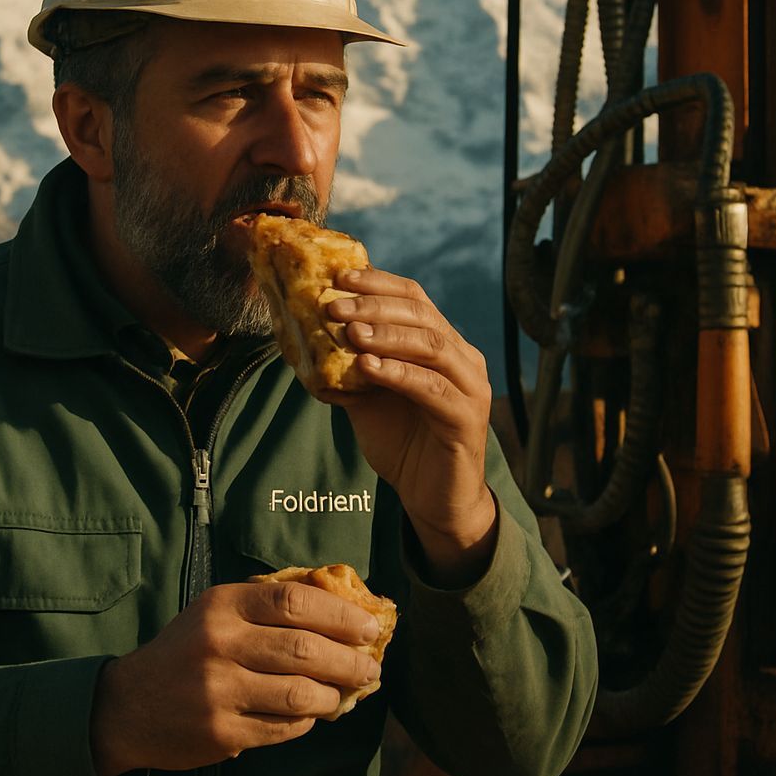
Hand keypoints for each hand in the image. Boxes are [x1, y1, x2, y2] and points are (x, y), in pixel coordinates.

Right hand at [90, 580, 381, 775]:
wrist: (129, 705)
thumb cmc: (187, 648)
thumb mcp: (216, 611)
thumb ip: (267, 605)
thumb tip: (341, 609)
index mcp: (223, 605)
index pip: (294, 601)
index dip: (340, 613)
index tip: (370, 625)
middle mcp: (220, 643)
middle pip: (304, 649)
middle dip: (349, 659)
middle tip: (372, 665)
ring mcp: (219, 690)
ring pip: (300, 693)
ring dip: (335, 695)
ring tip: (347, 693)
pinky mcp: (220, 732)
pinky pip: (283, 727)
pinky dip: (307, 720)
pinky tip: (313, 713)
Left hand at [328, 268, 496, 582]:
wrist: (432, 498)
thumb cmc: (401, 441)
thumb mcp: (367, 395)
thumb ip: (349, 364)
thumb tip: (306, 333)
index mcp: (442, 344)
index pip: (413, 298)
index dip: (378, 283)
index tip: (339, 277)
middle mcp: (462, 358)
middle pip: (421, 315)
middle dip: (375, 306)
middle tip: (335, 305)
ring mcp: (470, 387)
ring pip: (431, 345)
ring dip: (387, 334)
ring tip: (349, 331)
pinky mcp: (467, 419)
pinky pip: (432, 388)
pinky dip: (399, 373)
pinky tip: (368, 367)